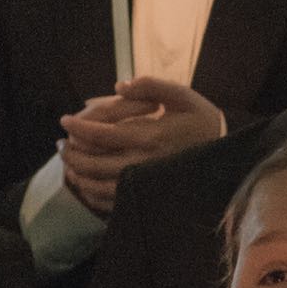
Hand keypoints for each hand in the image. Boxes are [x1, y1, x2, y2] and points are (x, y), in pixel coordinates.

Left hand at [59, 79, 227, 213]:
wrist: (225, 151)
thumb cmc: (201, 120)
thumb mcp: (181, 95)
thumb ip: (150, 85)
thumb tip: (118, 86)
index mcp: (150, 136)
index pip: (102, 135)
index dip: (78, 128)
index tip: (64, 121)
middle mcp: (145, 163)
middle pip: (94, 164)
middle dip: (71, 154)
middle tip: (60, 144)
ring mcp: (146, 183)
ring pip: (99, 186)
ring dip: (78, 175)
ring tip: (68, 163)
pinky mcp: (147, 195)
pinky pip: (112, 202)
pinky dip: (92, 195)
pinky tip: (86, 184)